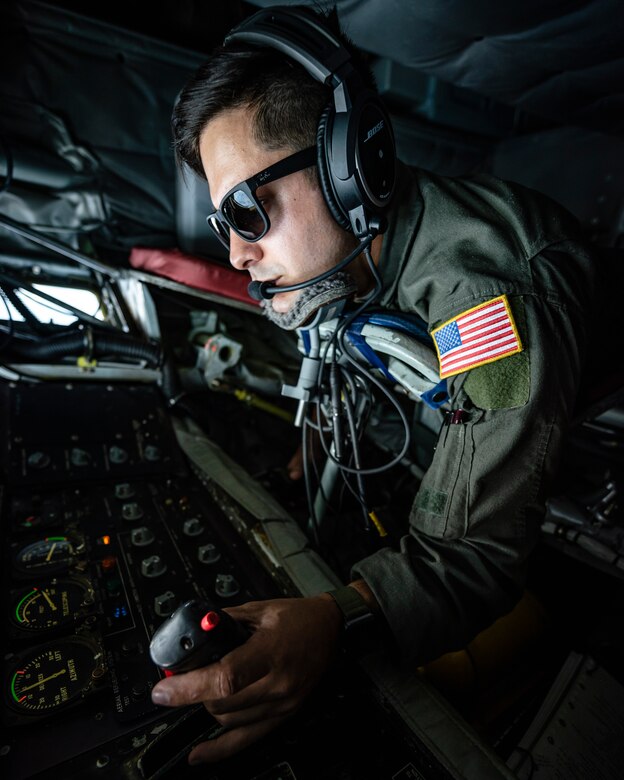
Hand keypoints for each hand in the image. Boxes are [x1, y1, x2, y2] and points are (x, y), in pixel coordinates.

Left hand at [150, 594, 342, 763]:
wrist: (331, 629)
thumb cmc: (298, 618)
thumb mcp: (259, 609)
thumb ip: (224, 621)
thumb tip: (194, 632)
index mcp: (272, 652)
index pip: (225, 678)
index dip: (190, 687)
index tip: (164, 689)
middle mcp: (278, 683)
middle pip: (222, 704)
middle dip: (192, 693)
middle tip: (178, 679)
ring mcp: (282, 704)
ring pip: (229, 721)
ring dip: (207, 707)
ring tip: (202, 688)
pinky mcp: (283, 715)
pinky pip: (247, 740)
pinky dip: (219, 750)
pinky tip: (199, 754)